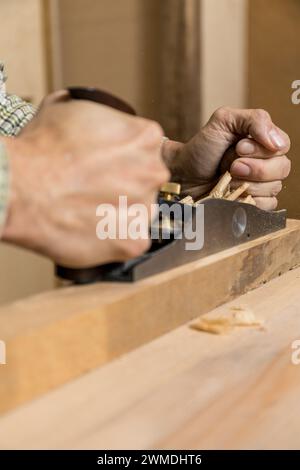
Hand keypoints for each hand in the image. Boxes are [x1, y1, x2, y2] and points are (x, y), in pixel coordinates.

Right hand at [1, 91, 168, 266]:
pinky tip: (92, 229)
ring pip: (140, 212)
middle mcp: (153, 172)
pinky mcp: (133, 241)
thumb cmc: (40, 150)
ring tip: (89, 210)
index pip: (145, 149)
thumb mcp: (67, 109)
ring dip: (119, 213)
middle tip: (94, 188)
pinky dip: (113, 239)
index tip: (106, 165)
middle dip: (124, 185)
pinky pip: (131, 241)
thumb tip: (82, 107)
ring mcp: (146, 208)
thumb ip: (92, 111)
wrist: (22, 188)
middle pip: (145, 181)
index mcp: (145, 138)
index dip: (122, 158)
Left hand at [163, 107, 290, 209]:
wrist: (183, 175)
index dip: (261, 150)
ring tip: (226, 179)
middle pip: (282, 169)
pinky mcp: (254, 205)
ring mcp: (262, 186)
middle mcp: (267, 163)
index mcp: (264, 142)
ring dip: (246, 184)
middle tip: (231, 167)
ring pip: (273, 188)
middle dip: (253, 168)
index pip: (282, 146)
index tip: (238, 148)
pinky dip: (247, 200)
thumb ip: (254, 119)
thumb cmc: (202, 148)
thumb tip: (277, 142)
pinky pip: (266, 206)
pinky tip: (232, 194)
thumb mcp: (223, 121)